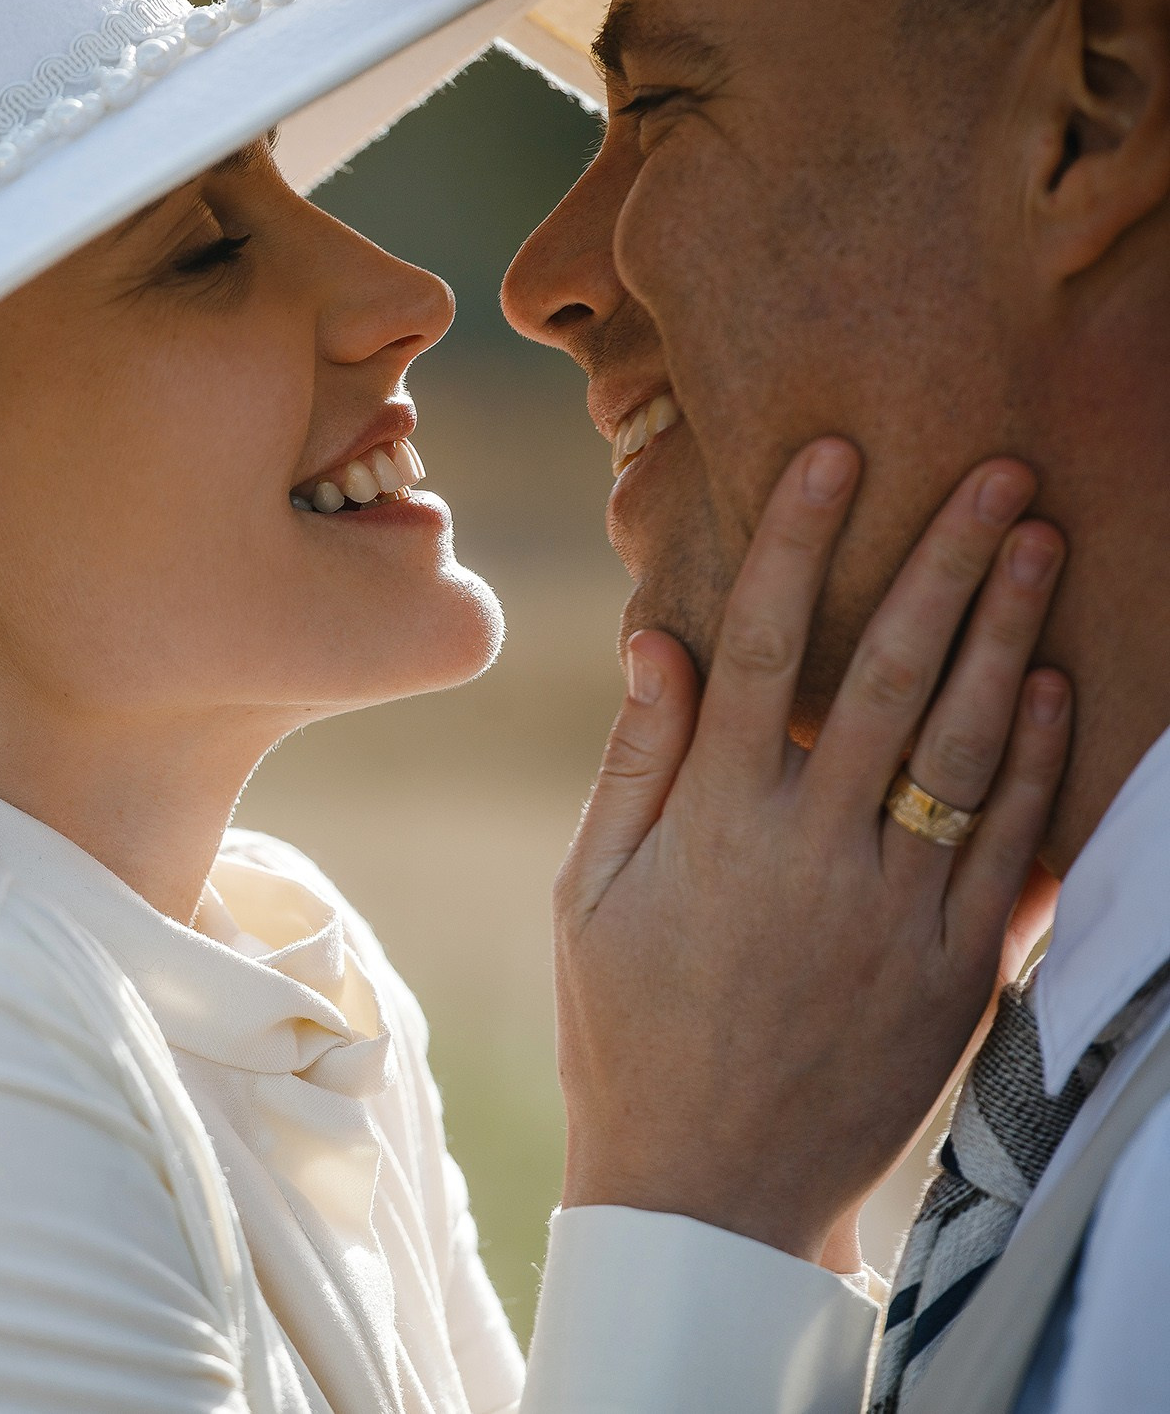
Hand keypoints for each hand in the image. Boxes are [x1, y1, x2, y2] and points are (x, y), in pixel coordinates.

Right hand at [553, 440, 1070, 1262]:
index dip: (801, 545)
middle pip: (890, 678)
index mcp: (713, 828)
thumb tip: (658, 636)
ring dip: (1008, 635)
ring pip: (965, 747)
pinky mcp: (952, 970)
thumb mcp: (591, 893)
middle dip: (945, 563)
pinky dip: (1034, 759)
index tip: (836, 456)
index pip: (765, 651)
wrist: (710, 1187)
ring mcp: (894, 914)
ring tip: (1043, 542)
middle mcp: (812, 855)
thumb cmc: (628, 1027)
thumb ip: (636, 760)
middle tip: (998, 470)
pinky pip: (1007, 845)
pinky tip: (1052, 683)